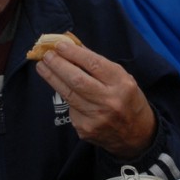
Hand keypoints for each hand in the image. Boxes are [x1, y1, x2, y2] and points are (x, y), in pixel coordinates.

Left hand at [35, 40, 155, 158]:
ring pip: (68, 94)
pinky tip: (62, 88)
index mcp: (122, 84)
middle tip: (47, 55)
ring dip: (52, 78)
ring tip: (42, 66)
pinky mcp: (85, 129)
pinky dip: (65, 97)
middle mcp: (110, 101)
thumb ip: (100, 65)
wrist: (137, 135)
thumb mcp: (123, 78)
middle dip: (58, 65)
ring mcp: (96, 117)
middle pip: (77, 80)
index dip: (74, 53)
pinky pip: (71, 109)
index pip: (94, 64)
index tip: (60, 45)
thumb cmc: (128, 100)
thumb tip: (75, 47)